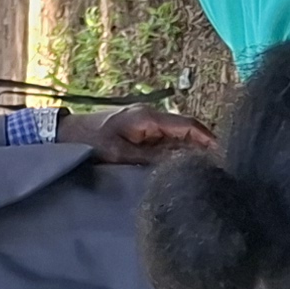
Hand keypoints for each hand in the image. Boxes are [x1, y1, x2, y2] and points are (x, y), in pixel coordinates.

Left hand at [80, 105, 214, 165]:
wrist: (66, 134)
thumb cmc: (90, 142)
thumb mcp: (120, 154)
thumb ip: (151, 160)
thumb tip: (180, 167)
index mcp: (148, 118)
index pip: (188, 126)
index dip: (208, 139)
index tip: (224, 155)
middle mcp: (151, 118)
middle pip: (186, 131)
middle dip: (203, 147)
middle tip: (218, 168)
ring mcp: (146, 125)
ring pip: (177, 138)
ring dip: (190, 152)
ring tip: (205, 171)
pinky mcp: (140, 133)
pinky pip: (164, 142)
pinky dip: (175, 153)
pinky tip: (181, 168)